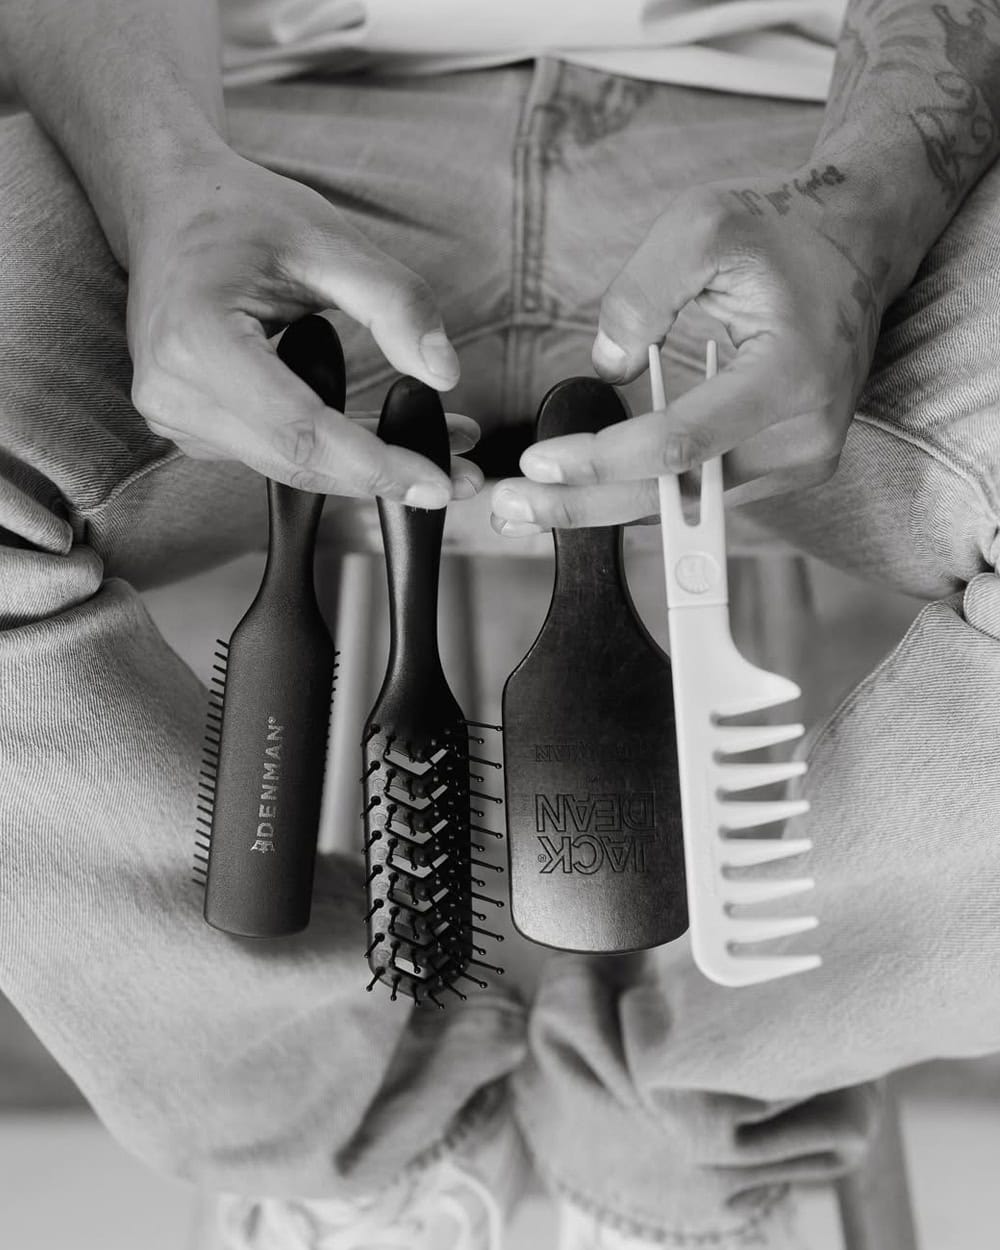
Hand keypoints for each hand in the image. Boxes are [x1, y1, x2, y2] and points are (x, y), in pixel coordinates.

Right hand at [127, 148, 481, 505]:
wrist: (169, 204)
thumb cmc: (241, 213)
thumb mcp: (328, 238)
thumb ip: (394, 302)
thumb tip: (444, 373)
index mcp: (196, 340)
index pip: (300, 431)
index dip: (374, 465)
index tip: (438, 483)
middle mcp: (172, 391)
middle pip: (296, 462)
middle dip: (383, 476)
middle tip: (460, 477)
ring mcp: (173, 415)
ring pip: (289, 467)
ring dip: (364, 468)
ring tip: (438, 448)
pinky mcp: (189, 426)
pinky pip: (273, 454)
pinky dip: (331, 452)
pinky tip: (378, 436)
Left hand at [491, 163, 897, 532]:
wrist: (858, 246)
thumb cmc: (783, 233)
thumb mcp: (703, 227)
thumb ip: (640, 294)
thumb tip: (604, 366)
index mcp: (790, 377)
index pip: (679, 443)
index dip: (603, 461)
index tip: (537, 463)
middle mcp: (804, 436)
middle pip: (678, 495)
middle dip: (587, 506)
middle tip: (513, 509)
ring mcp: (801, 460)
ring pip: (687, 507)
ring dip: (606, 508)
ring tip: (530, 508)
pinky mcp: (787, 466)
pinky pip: (703, 493)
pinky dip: (642, 495)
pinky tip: (585, 492)